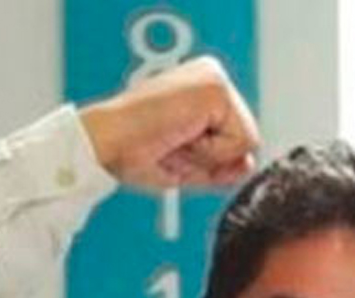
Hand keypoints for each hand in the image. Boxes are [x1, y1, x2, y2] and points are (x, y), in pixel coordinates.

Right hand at [78, 56, 260, 189]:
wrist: (105, 142)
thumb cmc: (132, 150)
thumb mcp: (189, 163)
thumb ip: (223, 163)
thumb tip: (249, 163)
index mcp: (203, 88)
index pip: (238, 138)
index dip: (211, 157)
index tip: (174, 145)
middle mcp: (211, 76)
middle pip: (248, 140)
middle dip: (212, 156)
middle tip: (172, 142)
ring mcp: (215, 78)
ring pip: (247, 142)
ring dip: (209, 154)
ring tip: (174, 137)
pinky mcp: (216, 89)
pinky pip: (240, 142)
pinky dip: (210, 152)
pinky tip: (180, 134)